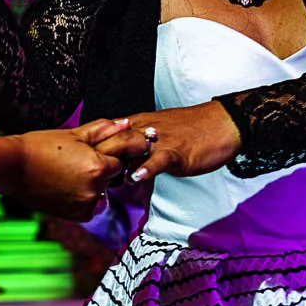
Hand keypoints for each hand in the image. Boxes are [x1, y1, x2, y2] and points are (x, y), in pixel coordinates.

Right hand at [14, 118, 127, 219]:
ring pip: (99, 193)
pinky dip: (80, 200)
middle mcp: (94, 189)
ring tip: (66, 174)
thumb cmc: (40, 146)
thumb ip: (103, 130)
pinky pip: (88, 208)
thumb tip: (125, 123)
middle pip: (109, 179)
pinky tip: (63, 187)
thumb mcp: (74, 133)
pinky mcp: (73, 216)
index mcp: (98, 167)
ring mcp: (83, 205)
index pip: (118, 162)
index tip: (88, 153)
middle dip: (98, 171)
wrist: (12, 167)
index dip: (105, 156)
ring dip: (89, 186)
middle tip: (73, 162)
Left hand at [92, 102, 241, 181]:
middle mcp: (145, 129)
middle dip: (99, 159)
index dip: (94, 149)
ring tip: (105, 182)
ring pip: (131, 150)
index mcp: (140, 124)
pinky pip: (158, 159)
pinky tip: (137, 177)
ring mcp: (160, 140)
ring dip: (117, 166)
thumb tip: (127, 169)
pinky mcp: (176, 152)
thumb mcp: (161, 134)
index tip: (84, 164)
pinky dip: (147, 168)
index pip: (108, 134)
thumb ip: (141, 148)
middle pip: (113, 142)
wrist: (221, 122)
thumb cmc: (193, 130)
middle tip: (89, 179)